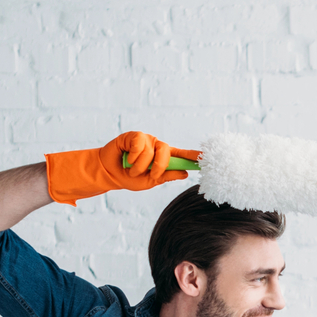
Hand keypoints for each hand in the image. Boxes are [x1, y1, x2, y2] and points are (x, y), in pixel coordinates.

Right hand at [43, 130, 200, 206]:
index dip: (193, 155)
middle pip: (167, 152)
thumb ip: (166, 176)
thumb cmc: (130, 178)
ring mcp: (146, 140)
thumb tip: (185, 173)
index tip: (206, 156)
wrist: (109, 174)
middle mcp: (157, 146)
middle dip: (158, 167)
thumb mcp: (150, 181)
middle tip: (149, 174)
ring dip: (140, 166)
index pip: (182, 155)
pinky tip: (126, 157)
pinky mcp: (133, 135)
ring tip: (131, 168)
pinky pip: (139, 145)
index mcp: (164, 158)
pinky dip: (133, 156)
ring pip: (151, 151)